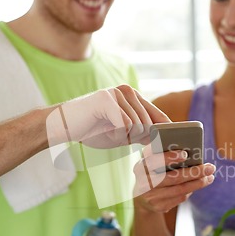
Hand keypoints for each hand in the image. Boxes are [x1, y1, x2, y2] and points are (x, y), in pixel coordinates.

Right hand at [46, 84, 169, 148]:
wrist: (64, 126)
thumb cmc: (93, 130)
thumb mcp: (123, 134)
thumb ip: (142, 133)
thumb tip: (164, 139)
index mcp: (134, 97)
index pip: (159, 116)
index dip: (164, 131)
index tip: (170, 144)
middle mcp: (128, 91)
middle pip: (149, 124)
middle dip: (137, 138)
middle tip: (119, 137)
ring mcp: (117, 93)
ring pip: (138, 125)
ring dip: (125, 137)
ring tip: (110, 132)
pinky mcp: (106, 99)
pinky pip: (124, 125)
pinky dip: (117, 135)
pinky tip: (106, 131)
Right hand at [133, 145, 215, 211]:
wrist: (141, 196)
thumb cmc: (152, 172)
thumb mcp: (152, 162)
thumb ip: (164, 155)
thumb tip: (191, 154)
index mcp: (140, 166)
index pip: (153, 160)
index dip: (168, 157)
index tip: (185, 154)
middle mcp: (143, 182)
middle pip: (172, 177)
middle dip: (194, 172)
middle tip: (210, 167)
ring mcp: (150, 196)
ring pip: (179, 189)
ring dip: (197, 183)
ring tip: (210, 177)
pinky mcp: (158, 206)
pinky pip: (179, 198)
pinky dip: (191, 190)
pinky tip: (198, 184)